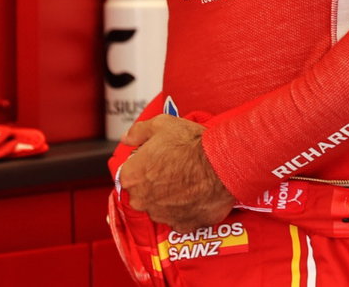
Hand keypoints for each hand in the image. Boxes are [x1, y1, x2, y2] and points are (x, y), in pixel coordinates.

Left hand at [118, 115, 234, 232]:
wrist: (220, 163)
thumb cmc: (192, 146)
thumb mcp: (160, 125)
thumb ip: (138, 132)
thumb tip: (128, 137)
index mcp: (132, 176)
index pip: (130, 174)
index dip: (144, 165)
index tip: (155, 161)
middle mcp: (142, 200)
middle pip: (143, 193)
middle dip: (155, 184)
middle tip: (173, 170)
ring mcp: (162, 215)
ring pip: (161, 208)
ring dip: (170, 198)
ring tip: (187, 181)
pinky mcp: (184, 225)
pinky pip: (180, 219)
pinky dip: (186, 210)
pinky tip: (195, 195)